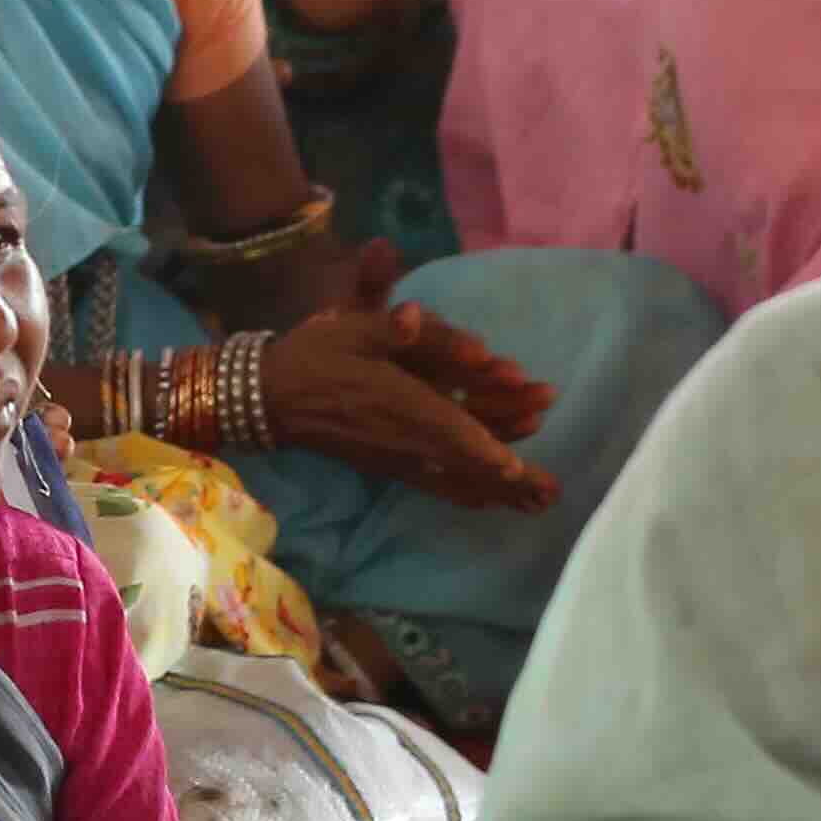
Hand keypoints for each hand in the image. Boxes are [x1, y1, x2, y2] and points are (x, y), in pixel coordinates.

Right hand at [260, 300, 559, 508]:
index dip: (479, 445)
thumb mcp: (351, 327)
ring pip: (456, 480)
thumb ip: (389, 324)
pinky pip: (438, 487)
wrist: (272, 399)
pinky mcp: (391, 467)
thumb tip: (411, 317)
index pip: (444, 426)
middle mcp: (402, 439)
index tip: (513, 466)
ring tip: (538, 502)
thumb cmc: (317, 356)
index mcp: (396, 400)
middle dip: (508, 474)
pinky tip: (490, 504)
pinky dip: (468, 495)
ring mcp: (398, 459)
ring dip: (498, 491)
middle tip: (549, 490)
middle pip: (463, 461)